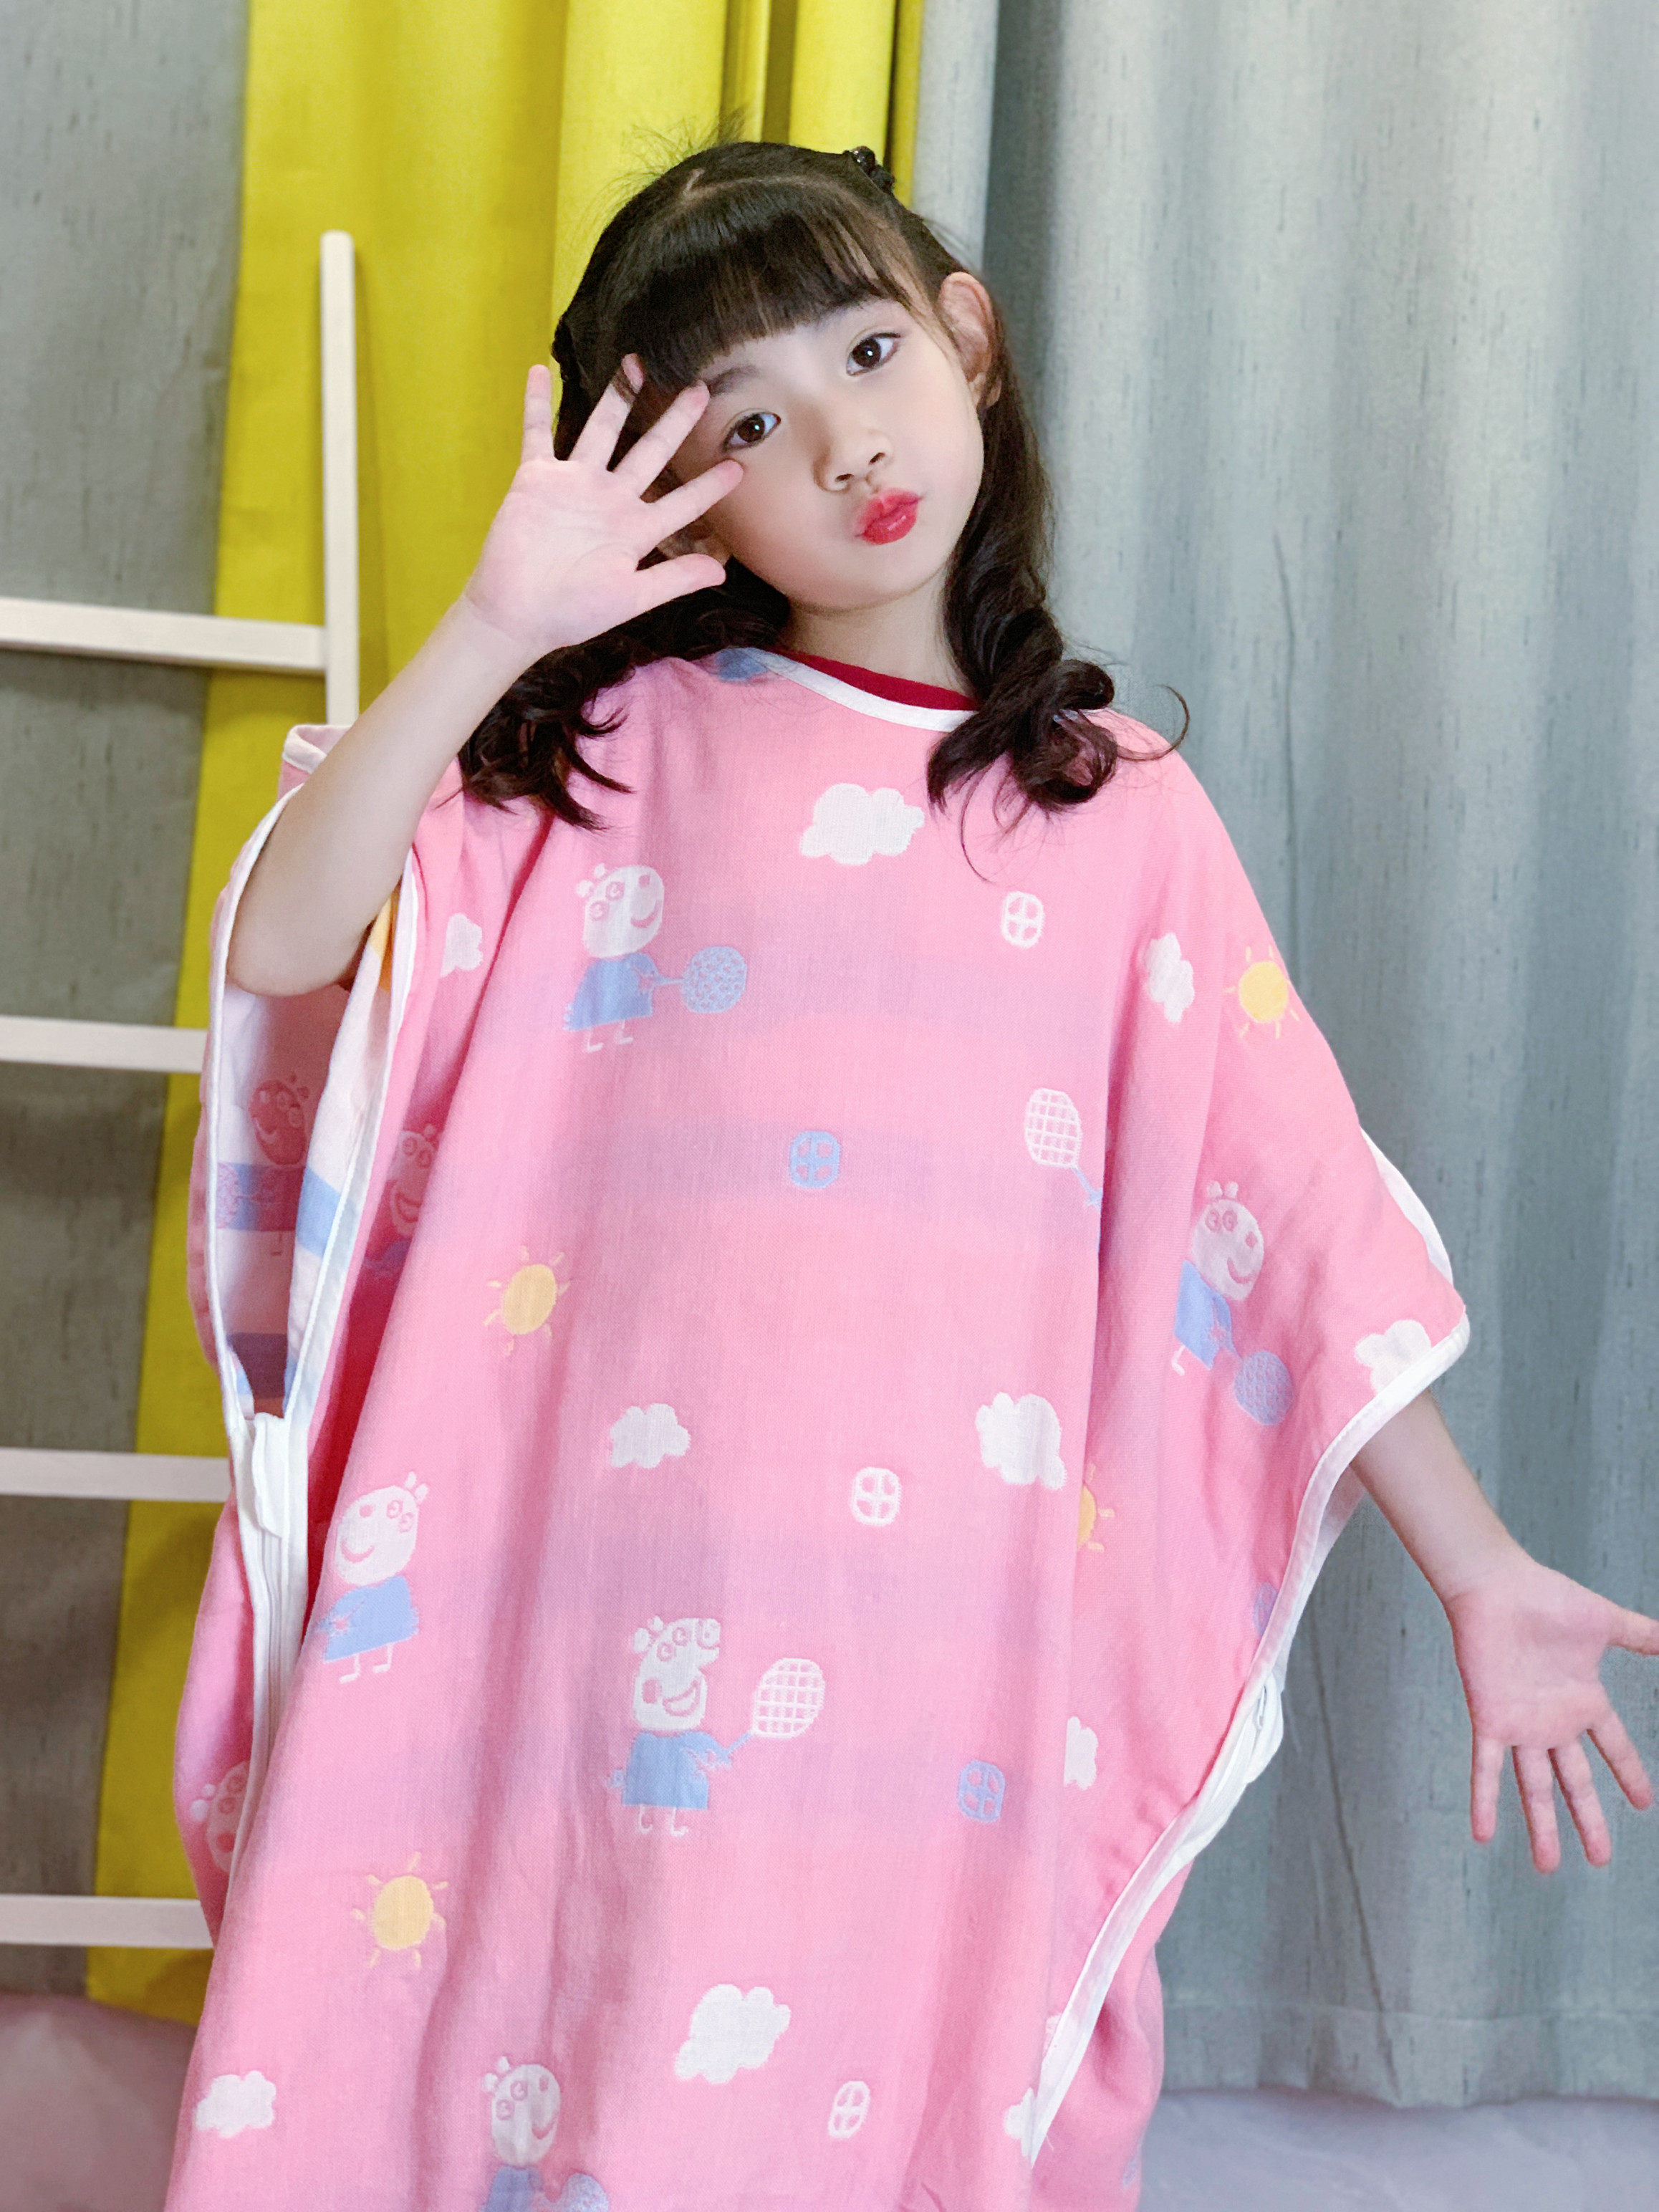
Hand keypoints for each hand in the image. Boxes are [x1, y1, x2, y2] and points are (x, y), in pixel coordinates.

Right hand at [460, 357, 743, 666]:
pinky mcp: (537, 479)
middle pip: (650, 451)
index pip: (682, 503)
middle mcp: (610, 500)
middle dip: (674, 421)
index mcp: (635, 529)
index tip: (739, 466)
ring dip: (617, 397)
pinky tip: (539, 369)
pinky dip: (536, 403)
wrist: (517, 613)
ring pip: (601, 431)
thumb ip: (674, 579)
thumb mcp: (631, 598)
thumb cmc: (572, 612)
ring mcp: (574, 485)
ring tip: (635, 362)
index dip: (710, 485)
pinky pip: (536, 433)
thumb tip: (723, 572)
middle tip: (700, 389)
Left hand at [1441, 1553, 1658, 1869]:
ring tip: (1547, 1868)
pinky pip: (1486, 1768)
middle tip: (1601, 1861)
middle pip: (1575, 1782)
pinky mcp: (1490, 1719)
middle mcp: (1553, 1721)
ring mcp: (1521, 1724)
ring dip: (1541, 1826)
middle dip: (1588, 1821)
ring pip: (1534, 1787)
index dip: (1629, 1775)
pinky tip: (1483, 1834)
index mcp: (1583, 1700)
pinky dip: (1485, 1800)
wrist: (1496, 1587)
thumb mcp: (1606, 1622)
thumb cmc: (1547, 1598)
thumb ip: (1641, 1634)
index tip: (1645, 1805)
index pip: (1613, 1748)